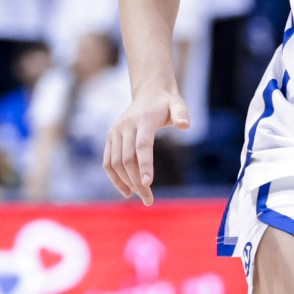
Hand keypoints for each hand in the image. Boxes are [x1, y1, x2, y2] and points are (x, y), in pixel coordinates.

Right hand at [103, 84, 189, 204]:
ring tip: (142, 198)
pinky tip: (127, 192)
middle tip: (149, 200)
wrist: (149, 93)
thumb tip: (185, 125)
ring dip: (126, 183)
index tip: (147, 184)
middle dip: (137, 182)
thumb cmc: (167, 103)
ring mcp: (115, 132)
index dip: (144, 164)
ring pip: (115, 163)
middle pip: (127, 159)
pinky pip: (108, 162)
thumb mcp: (178, 105)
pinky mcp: (110, 137)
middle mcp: (125, 126)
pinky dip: (114, 178)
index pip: (141, 145)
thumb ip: (182, 114)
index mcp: (143, 120)